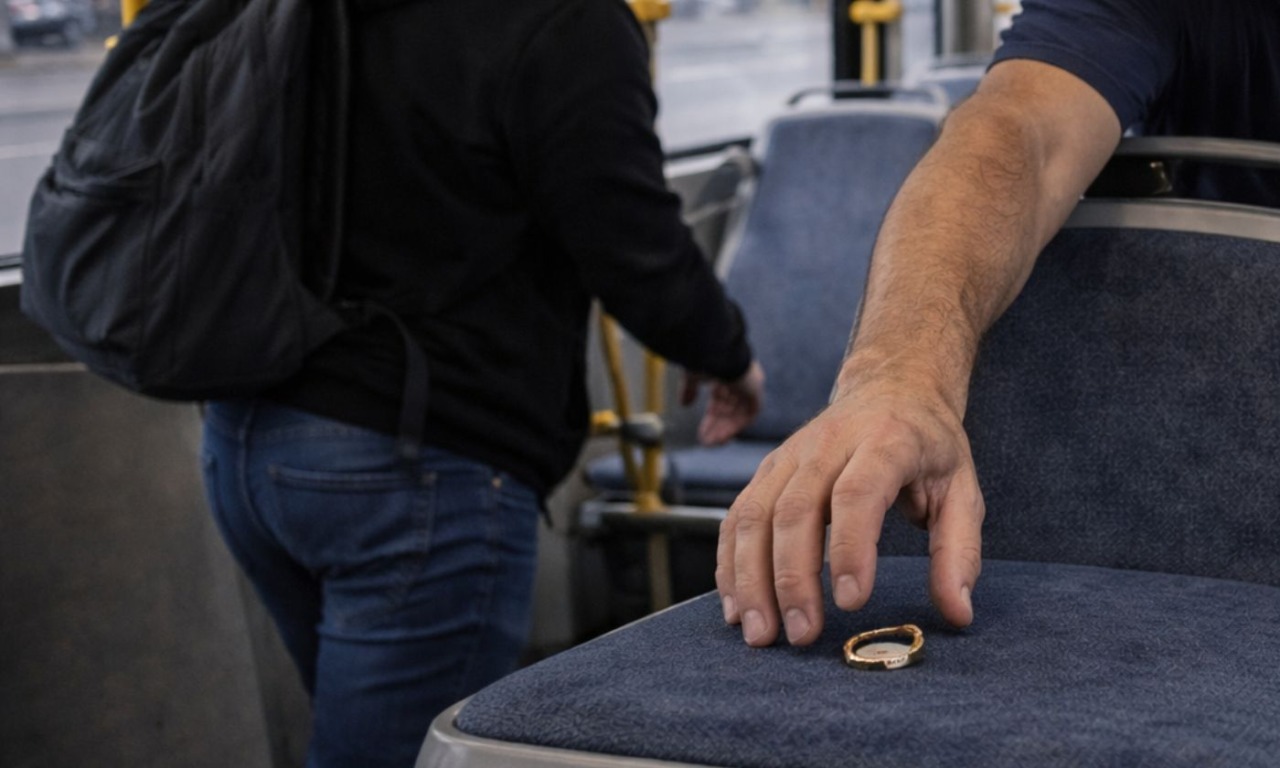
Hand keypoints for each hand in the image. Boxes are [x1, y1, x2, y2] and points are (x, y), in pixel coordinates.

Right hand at [681, 360, 764, 445]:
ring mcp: (749, 387)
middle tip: (705, 443)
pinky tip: (722, 438)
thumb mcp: (692, 376)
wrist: (716, 351)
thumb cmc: (703, 358)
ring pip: (738, 416)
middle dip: (717, 428)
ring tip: (712, 444)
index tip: (701, 434)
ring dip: (725, 431)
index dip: (711, 420)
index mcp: (725, 376)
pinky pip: (748, 416)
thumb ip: (689, 389)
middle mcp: (739, 382)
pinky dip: (736, 427)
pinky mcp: (755, 392)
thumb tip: (684, 404)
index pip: (720, 403)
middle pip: (729, 412)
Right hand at [715, 378, 983, 646]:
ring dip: (750, 578)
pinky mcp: (766, 470)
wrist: (891, 387)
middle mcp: (827, 445)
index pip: (856, 494)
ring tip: (760, 633)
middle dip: (792, 578)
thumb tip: (957, 614)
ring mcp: (788, 456)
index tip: (852, 602)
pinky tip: (735, 607)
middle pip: (794, 511)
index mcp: (885, 443)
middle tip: (801, 635)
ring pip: (754, 515)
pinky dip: (729, 564)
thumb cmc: (928, 446)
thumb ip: (959, 551)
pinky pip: (735, 518)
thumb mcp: (962, 490)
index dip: (850, 548)